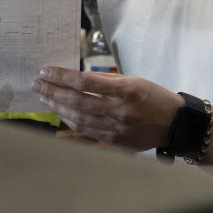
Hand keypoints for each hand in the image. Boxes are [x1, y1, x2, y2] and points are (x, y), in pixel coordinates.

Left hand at [31, 67, 181, 150]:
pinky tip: (59, 113)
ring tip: (44, 97)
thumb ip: (105, 80)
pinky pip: (86, 131)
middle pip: (77, 101)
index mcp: (126, 90)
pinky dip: (70, 122)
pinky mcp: (115, 142)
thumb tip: (75, 77)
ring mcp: (117, 128)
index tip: (45, 71)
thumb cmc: (153, 97)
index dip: (61, 76)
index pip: (84, 82)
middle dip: (53, 91)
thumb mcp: (133, 80)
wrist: (176, 125)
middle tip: (37, 84)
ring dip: (57, 107)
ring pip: (78, 118)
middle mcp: (120, 110)